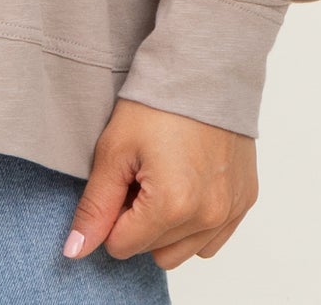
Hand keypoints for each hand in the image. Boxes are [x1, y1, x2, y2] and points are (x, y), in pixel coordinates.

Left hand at [62, 98, 257, 269]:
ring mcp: (231, 211)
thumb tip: (75, 251)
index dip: (112, 214)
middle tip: (139, 175)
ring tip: (163, 177)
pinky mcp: (245, 200)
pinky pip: (212, 238)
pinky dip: (195, 222)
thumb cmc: (156, 103)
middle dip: (139, 222)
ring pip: (184, 251)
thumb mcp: (114, 150)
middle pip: (153, 252)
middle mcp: (208, 217)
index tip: (120, 178)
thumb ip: (95, 207)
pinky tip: (186, 182)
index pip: (122, 245)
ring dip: (167, 227)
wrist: (204, 68)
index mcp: (172, 205)